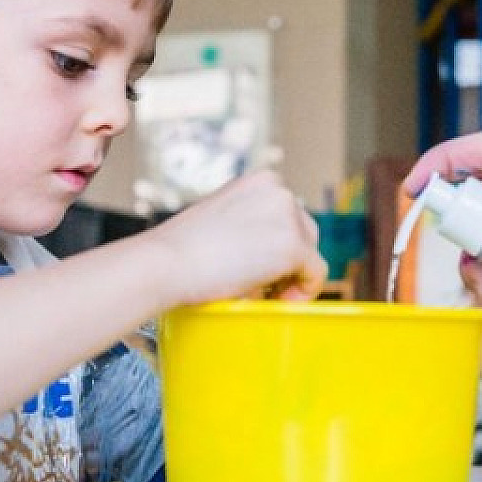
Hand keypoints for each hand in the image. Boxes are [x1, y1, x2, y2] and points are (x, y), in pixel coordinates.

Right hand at [146, 170, 325, 306]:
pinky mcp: (294, 247)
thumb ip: (248, 225)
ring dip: (293, 277)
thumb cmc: (181, 249)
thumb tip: (267, 252)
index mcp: (262, 181)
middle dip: (289, 261)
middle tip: (264, 286)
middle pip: (306, 233)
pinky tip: (278, 301)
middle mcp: (280, 191)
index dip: (278, 246)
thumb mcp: (222, 219)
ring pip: (311, 255)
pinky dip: (303, 292)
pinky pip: (316, 274)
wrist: (165, 263)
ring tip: (264, 294)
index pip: (288, 216)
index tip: (259, 268)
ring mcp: (288, 218)